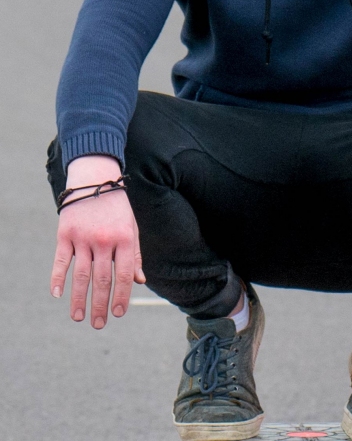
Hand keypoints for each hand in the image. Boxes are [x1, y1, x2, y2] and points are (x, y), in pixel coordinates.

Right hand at [50, 155, 144, 327]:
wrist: (95, 179)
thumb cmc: (116, 207)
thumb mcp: (131, 227)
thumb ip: (134, 254)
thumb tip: (140, 281)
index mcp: (124, 239)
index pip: (124, 275)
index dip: (122, 296)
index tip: (119, 313)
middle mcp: (104, 240)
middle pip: (102, 280)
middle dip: (101, 305)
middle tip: (99, 324)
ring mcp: (83, 238)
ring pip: (81, 275)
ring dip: (79, 299)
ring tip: (78, 317)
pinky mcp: (65, 234)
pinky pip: (61, 261)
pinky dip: (57, 279)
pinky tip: (57, 295)